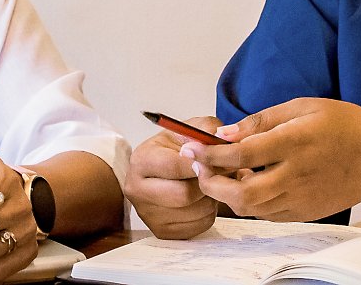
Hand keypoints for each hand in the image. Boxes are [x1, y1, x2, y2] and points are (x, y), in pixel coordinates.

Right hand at [124, 117, 221, 238]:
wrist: (163, 168)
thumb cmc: (176, 148)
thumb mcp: (191, 128)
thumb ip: (208, 129)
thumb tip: (222, 140)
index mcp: (142, 160)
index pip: (175, 166)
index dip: (203, 163)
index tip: (219, 160)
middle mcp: (138, 189)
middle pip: (183, 195)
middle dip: (207, 184)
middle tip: (220, 174)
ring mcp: (148, 214)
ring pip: (195, 212)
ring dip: (212, 198)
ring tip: (211, 184)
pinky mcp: (162, 231)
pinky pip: (198, 225)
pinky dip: (209, 212)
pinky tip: (204, 198)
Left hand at [184, 98, 360, 222]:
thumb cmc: (345, 127)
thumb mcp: (303, 107)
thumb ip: (262, 121)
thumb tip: (226, 134)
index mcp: (295, 142)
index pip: (242, 154)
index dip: (211, 153)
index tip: (193, 147)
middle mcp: (296, 175)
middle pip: (240, 193)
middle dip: (210, 183)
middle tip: (199, 167)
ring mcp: (301, 198)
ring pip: (250, 208)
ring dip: (227, 194)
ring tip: (223, 173)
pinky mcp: (304, 213)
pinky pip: (266, 214)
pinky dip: (249, 202)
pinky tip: (248, 184)